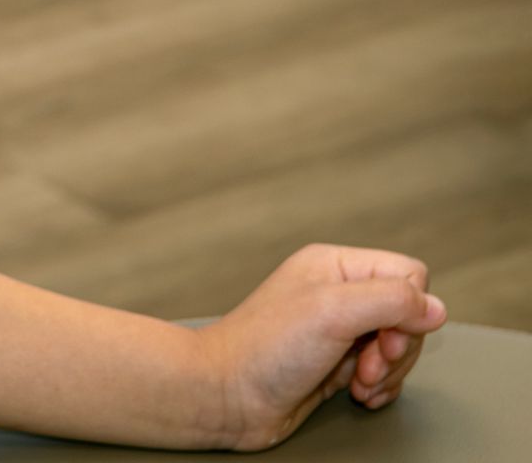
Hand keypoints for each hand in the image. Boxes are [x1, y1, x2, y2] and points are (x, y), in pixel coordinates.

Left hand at [203, 242, 446, 451]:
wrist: (227, 396)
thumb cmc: (264, 349)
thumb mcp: (333, 311)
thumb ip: (391, 301)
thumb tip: (436, 309)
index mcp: (335, 266)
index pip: (409, 276)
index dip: (408, 312)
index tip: (381, 338)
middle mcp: (338, 293)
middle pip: (409, 316)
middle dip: (397, 350)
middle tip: (367, 366)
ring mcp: (338, 330)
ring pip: (399, 347)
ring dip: (387, 373)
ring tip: (358, 384)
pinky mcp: (336, 363)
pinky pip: (383, 372)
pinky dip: (379, 388)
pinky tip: (358, 396)